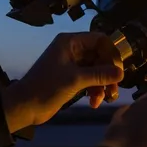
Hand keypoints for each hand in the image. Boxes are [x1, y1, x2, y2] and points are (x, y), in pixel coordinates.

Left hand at [1, 32, 123, 131]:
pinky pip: (90, 79)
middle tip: (114, 88)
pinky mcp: (71, 78)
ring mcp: (72, 65)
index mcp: (70, 42)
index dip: (111, 53)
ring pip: (96, 69)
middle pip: (100, 56)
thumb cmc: (47, 87)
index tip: (118, 70)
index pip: (100, 40)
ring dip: (103, 84)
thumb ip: (100, 75)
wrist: (25, 106)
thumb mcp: (75, 80)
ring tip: (105, 98)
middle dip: (108, 73)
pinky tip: (94, 102)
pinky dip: (94, 90)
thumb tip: (121, 72)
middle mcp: (72, 50)